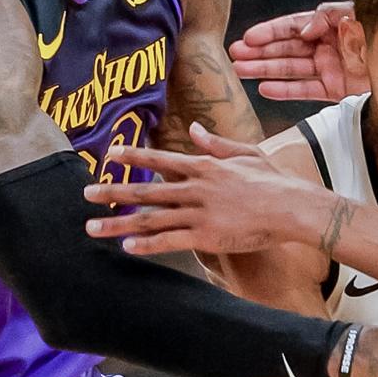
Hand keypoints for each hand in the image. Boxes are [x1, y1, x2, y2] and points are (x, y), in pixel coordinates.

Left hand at [85, 122, 330, 254]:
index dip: (132, 157)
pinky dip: (146, 244)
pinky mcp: (206, 236)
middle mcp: (195, 188)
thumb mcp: (246, 152)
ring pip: (150, 219)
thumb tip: (196, 129)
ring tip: (92, 227)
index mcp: (203, 166)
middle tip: (85, 194)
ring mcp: (198, 213)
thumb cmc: (273, 180)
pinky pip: (170, 240)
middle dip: (112, 192)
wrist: (292, 207)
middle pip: (145, 191)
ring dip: (118, 223)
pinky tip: (126, 247)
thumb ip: (216, 143)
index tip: (109, 155)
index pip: (160, 160)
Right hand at [227, 1, 365, 101]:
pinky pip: (306, 90)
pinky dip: (285, 90)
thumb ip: (327, 16)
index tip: (248, 37)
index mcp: (329, 24)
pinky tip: (264, 89)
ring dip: (265, 69)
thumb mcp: (358, 13)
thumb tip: (304, 31)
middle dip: (259, 51)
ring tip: (240, 70)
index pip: (292, 26)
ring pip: (290, 68)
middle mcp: (325, 45)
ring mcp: (329, 67)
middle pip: (286, 47)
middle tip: (233, 54)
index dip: (270, 31)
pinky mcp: (336, 88)